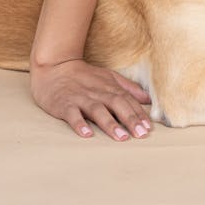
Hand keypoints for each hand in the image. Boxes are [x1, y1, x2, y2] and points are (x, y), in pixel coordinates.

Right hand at [30, 58, 152, 140]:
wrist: (55, 66)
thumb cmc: (85, 76)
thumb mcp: (109, 77)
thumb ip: (128, 88)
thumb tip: (148, 99)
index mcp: (109, 86)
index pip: (127, 100)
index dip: (138, 113)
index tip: (149, 127)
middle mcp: (97, 92)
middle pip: (116, 104)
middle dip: (130, 119)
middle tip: (141, 134)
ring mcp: (80, 98)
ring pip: (97, 110)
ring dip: (110, 123)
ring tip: (121, 137)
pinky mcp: (64, 104)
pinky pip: (72, 115)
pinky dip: (79, 124)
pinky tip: (87, 134)